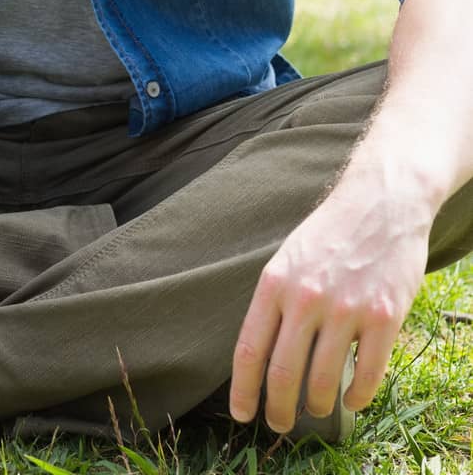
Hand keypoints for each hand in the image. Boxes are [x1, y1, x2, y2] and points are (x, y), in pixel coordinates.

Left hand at [229, 177, 430, 431]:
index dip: (243, 390)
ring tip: (316, 408)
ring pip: (323, 382)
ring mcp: (346, 309)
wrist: (380, 202)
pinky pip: (367, 376)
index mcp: (275, 283)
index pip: (249, 350)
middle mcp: (306, 298)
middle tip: (280, 424)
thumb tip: (261, 354)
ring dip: (317, 406)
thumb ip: (276, 301)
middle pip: (283, 374)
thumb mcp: (288, 259)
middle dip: (279, 410)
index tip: (242, 414)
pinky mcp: (384, 317)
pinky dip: (357, 398)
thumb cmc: (330, 233)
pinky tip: (351, 399)